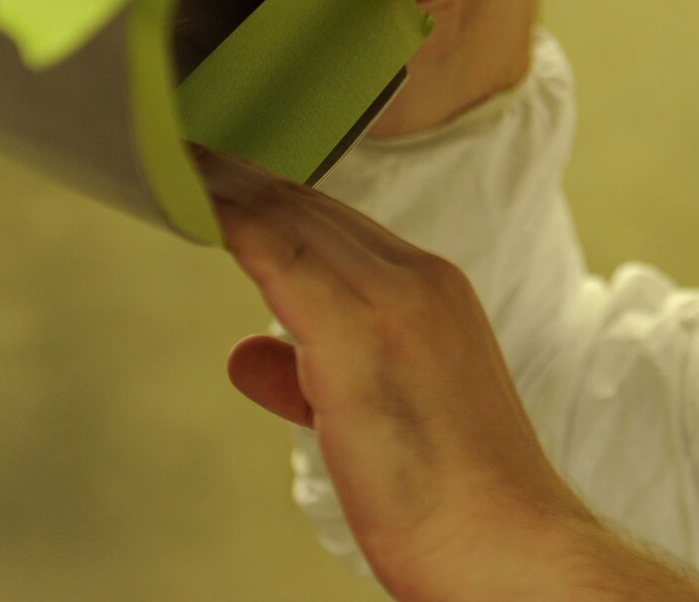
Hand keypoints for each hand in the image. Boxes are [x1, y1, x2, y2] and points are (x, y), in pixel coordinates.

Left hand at [199, 148, 698, 601]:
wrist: (512, 548)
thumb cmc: (454, 500)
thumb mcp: (378, 421)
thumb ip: (308, 378)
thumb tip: (248, 355)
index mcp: (437, 293)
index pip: (342, 227)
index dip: (278, 200)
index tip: (225, 176)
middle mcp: (421, 280)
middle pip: (317, 210)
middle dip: (251, 180)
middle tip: (192, 148)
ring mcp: (394, 300)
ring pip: (299, 219)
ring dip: (238, 187)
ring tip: (187, 155)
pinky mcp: (360, 332)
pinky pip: (284, 254)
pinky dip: (237, 219)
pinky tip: (197, 194)